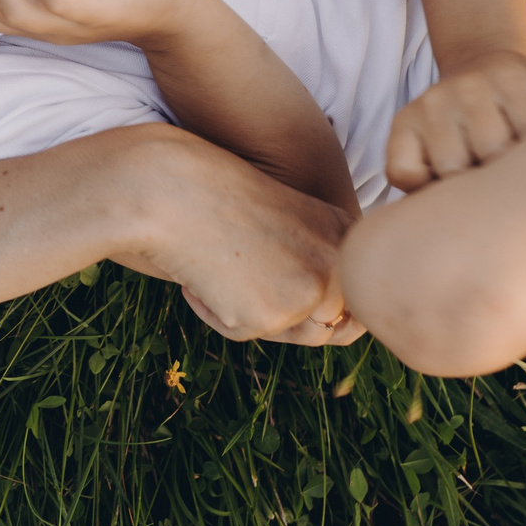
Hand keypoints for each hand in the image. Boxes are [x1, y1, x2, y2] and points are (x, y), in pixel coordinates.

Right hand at [107, 127, 363, 341]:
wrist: (176, 192)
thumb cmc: (218, 198)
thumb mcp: (283, 224)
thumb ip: (312, 267)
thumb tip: (327, 329)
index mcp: (346, 233)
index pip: (349, 300)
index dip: (313, 305)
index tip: (271, 286)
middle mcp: (339, 265)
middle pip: (325, 327)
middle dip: (284, 317)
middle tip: (241, 280)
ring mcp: (310, 293)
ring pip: (285, 334)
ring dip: (253, 315)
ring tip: (222, 273)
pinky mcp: (273, 317)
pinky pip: (244, 334)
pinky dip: (217, 313)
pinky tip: (201, 277)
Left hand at [383, 48, 525, 191]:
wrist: (487, 64)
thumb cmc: (461, 127)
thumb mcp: (429, 151)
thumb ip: (428, 186)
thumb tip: (450, 224)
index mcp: (405, 124)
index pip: (404, 175)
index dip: (431, 194)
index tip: (451, 190)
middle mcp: (432, 102)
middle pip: (453, 168)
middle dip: (475, 186)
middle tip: (489, 184)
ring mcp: (471, 87)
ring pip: (494, 150)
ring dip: (509, 167)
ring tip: (512, 167)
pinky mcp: (511, 80)